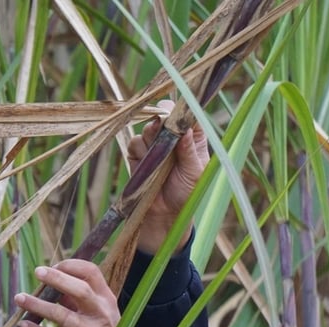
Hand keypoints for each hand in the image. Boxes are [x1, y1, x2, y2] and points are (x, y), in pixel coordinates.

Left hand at [14, 259, 150, 326]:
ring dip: (38, 305)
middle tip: (38, 272)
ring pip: (62, 315)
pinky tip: (23, 325)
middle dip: (57, 278)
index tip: (54, 265)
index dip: (71, 265)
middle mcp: (101, 314)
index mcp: (106, 300)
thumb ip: (77, 299)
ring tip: (20, 298)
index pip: (92, 273)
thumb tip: (51, 283)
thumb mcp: (99, 313)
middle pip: (80, 290)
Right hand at [128, 100, 208, 253]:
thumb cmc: (186, 193)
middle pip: (164, 113)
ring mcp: (153, 142)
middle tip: (161, 130)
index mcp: (192, 136)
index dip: (181, 110)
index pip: (187, 113)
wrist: (164, 214)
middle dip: (162, 122)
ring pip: (148, 127)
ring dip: (151, 140)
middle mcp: (172, 135)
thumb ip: (189, 151)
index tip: (176, 115)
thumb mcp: (194, 173)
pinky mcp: (137, 152)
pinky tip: (147, 167)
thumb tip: (185, 128)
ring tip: (159, 161)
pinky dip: (140, 153)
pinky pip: (134, 143)